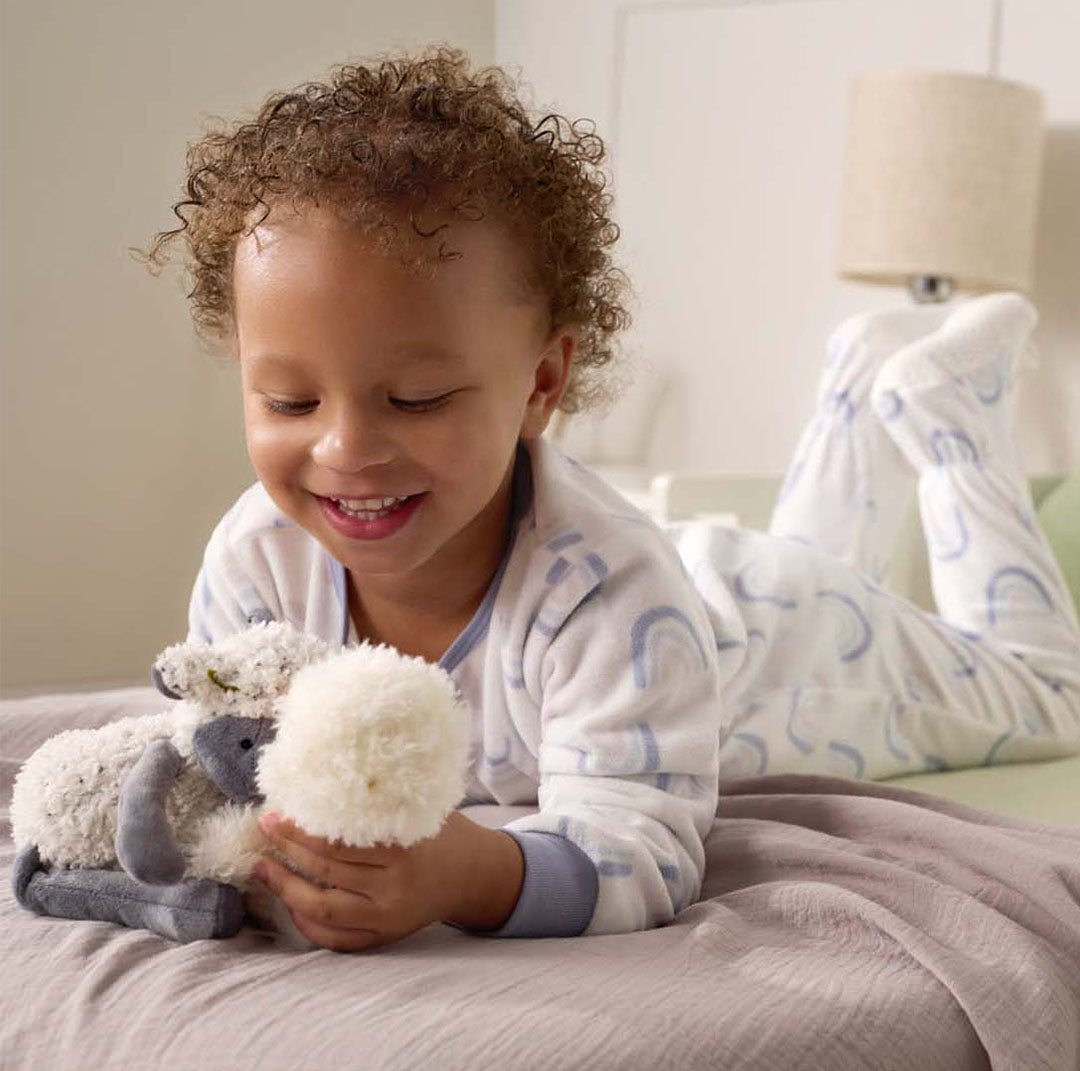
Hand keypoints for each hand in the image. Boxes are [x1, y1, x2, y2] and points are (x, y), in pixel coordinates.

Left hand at [251, 810, 522, 951]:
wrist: (473, 875)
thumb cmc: (441, 832)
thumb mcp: (418, 809)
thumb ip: (379, 802)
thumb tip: (322, 781)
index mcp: (403, 853)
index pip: (337, 844)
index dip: (300, 830)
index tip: (277, 813)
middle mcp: (393, 890)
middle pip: (325, 873)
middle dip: (286, 850)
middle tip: (264, 830)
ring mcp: (387, 918)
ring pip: (322, 910)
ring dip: (285, 888)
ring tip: (262, 868)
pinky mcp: (383, 937)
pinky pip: (335, 939)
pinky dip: (306, 923)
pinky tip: (289, 901)